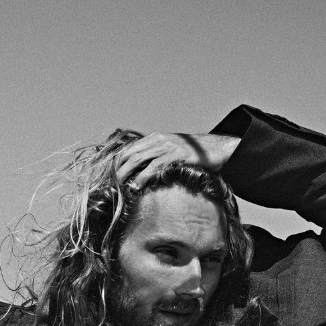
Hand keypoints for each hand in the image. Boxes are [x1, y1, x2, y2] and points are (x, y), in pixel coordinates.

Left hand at [116, 133, 241, 189]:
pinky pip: (154, 167)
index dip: (117, 162)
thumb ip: (158, 158)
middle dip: (117, 169)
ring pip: (138, 159)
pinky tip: (136, 186)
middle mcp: (158, 140)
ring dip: (126, 174)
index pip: (129, 149)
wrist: (216, 149)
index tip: (109, 176)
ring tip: (118, 186)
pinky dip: (142, 177)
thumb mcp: (172, 152)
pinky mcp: (175, 156)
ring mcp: (166, 147)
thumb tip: (142, 173)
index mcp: (155, 138)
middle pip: (130, 154)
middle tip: (109, 184)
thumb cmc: (193, 155)